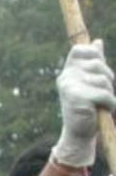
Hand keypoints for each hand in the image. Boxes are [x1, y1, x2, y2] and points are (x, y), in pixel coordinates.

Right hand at [55, 41, 115, 167]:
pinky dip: (110, 103)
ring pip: (103, 80)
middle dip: (108, 79)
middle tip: (102, 94)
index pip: (81, 50)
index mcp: (68, 71)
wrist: (79, 134)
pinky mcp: (77, 98)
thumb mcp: (91, 82)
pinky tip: (103, 110)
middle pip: (98, 65)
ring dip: (109, 93)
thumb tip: (97, 41)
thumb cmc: (87, 107)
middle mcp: (66, 77)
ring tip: (101, 104)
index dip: (94, 54)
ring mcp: (70, 87)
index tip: (98, 69)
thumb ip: (93, 63)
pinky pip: (104, 94)